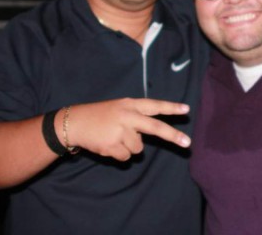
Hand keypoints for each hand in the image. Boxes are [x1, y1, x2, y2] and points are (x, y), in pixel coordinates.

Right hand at [66, 98, 190, 160]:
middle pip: (155, 127)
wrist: (74, 122)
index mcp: (130, 105)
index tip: (186, 109)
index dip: (171, 107)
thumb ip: (137, 117)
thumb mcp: (120, 108)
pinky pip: (126, 156)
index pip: (154, 105)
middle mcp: (127, 116)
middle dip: (173, 136)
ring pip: (138, 148)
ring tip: (113, 137)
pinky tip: (108, 145)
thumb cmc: (101, 115)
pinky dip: (119, 154)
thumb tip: (151, 135)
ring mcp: (119, 131)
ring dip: (129, 147)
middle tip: (188, 143)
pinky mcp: (112, 145)